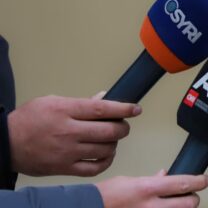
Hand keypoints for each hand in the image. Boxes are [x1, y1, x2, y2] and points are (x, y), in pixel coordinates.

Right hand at [7, 95, 139, 175]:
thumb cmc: (29, 119)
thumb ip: (80, 102)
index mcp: (65, 110)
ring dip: (114, 144)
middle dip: (122, 127)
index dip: (123, 109)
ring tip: (112, 139)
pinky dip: (106, 162)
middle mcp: (68, 131)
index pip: (102, 109)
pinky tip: (106, 155)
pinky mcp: (63, 168)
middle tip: (123, 125)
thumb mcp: (53, 101)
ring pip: (104, 149)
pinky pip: (93, 168)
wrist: (6, 143)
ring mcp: (66, 151)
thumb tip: (104, 98)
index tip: (136, 109)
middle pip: (108, 131)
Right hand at [96, 170, 207, 207]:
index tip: (205, 180)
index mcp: (147, 189)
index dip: (199, 181)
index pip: (182, 184)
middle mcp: (151, 207)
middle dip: (194, 199)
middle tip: (192, 195)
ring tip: (179, 204)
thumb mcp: (130, 181)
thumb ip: (151, 180)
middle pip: (188, 204)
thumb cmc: (107, 196)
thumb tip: (165, 175)